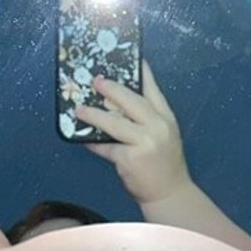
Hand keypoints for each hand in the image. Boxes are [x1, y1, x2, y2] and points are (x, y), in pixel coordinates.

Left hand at [75, 60, 191, 205]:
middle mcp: (158, 127)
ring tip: (80, 110)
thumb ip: (145, 120)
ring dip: (94, 116)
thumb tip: (113, 105)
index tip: (132, 57)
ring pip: (114, 123)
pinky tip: (84, 140)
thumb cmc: (163, 163)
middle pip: (131, 101)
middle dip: (112, 89)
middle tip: (96, 81)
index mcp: (166, 118)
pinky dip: (94, 144)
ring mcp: (145, 142)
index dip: (142, 72)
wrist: (170, 193)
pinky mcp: (131, 158)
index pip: (153, 90)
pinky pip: (106, 147)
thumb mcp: (162, 135)